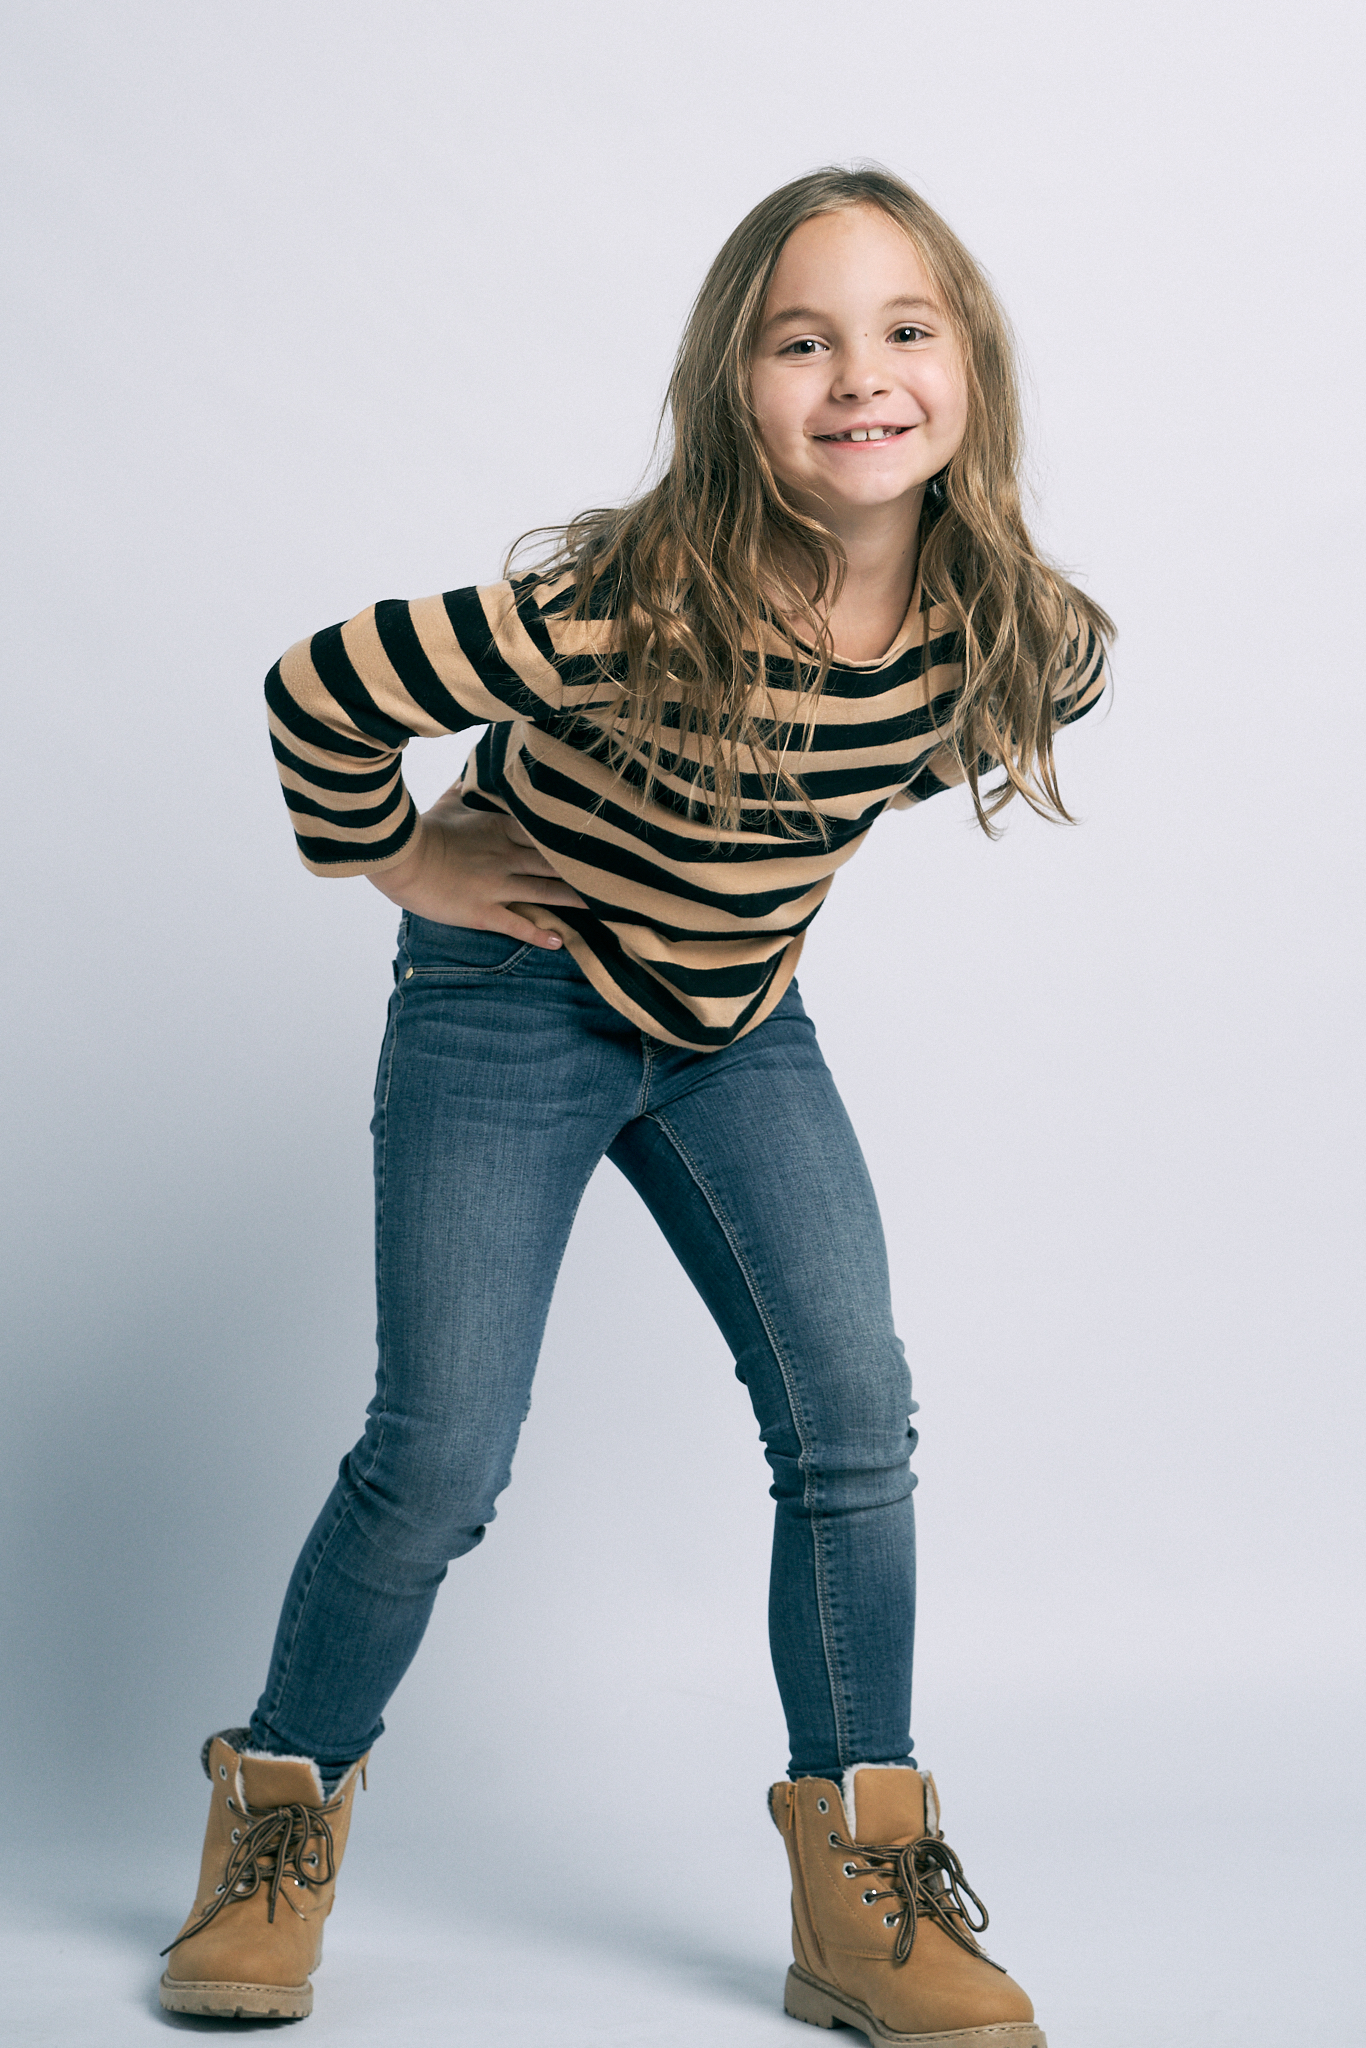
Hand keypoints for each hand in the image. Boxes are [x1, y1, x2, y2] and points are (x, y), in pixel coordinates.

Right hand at [366, 780, 587, 947]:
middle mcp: (507, 856)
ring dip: (574, 899)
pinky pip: (518, 923)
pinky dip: (540, 933)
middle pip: (555, 862)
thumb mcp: (450, 803)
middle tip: (617, 874)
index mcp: (501, 828)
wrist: (401, 859)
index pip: (546, 829)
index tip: (602, 835)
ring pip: (546, 892)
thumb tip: (475, 770)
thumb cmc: (425, 829)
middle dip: (585, 868)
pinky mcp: (484, 911)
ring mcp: (497, 886)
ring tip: (602, 907)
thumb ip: (469, 787)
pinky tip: (561, 941)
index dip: (574, 835)